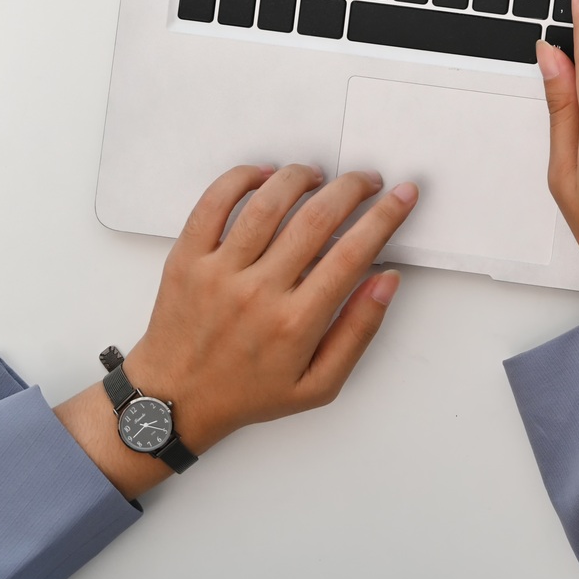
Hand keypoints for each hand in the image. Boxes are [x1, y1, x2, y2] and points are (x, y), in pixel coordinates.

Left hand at [54, 164, 415, 497]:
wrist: (175, 402)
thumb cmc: (249, 393)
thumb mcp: (319, 384)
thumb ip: (359, 332)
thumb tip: (387, 280)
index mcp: (296, 323)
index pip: (353, 253)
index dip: (386, 216)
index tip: (403, 195)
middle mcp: (258, 292)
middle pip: (317, 218)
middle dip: (352, 189)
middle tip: (367, 181)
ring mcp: (219, 272)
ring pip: (268, 203)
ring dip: (301, 177)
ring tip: (318, 176)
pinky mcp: (187, 259)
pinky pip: (213, 203)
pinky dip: (242, 178)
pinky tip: (265, 176)